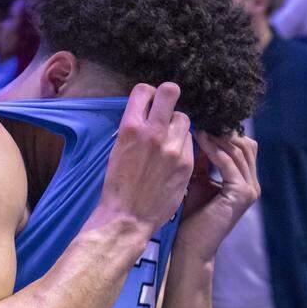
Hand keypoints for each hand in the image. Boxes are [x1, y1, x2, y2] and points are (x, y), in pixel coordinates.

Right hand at [97, 83, 193, 233]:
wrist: (128, 217)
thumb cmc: (117, 186)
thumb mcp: (117, 150)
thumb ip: (134, 130)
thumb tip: (146, 114)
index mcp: (131, 128)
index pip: (144, 90)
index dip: (148, 94)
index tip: (149, 103)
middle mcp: (153, 133)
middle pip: (171, 92)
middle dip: (168, 97)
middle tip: (165, 108)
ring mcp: (173, 148)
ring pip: (183, 119)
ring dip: (176, 125)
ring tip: (168, 140)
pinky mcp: (186, 163)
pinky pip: (189, 142)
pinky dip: (182, 146)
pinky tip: (173, 160)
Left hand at [174, 132, 259, 262]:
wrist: (191, 245)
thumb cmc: (191, 215)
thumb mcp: (198, 180)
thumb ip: (202, 160)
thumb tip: (197, 133)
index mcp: (244, 180)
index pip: (243, 147)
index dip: (225, 132)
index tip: (204, 120)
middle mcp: (252, 184)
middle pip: (246, 145)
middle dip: (224, 132)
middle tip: (203, 120)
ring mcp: (250, 190)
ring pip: (240, 152)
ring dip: (218, 138)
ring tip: (199, 127)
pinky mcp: (241, 194)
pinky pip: (230, 164)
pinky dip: (215, 150)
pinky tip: (200, 140)